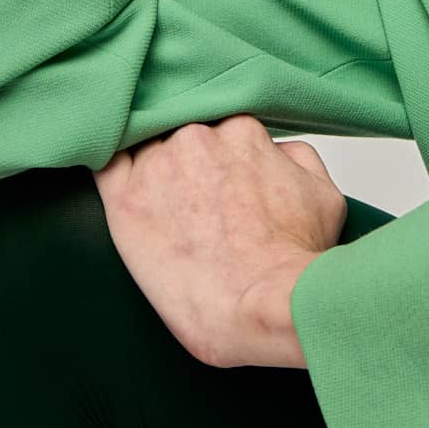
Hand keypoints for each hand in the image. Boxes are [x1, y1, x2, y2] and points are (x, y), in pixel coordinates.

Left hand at [92, 114, 346, 367]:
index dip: (219, 151)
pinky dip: (107, 163)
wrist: (262, 304)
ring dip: (152, 165)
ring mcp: (158, 164)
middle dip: (187, 157)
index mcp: (242, 130)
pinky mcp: (124, 201)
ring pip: (144, 145)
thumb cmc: (296, 258)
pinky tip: (116, 178)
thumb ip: (297, 156)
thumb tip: (277, 151)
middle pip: (181, 130)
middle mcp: (197, 136)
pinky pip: (104, 163)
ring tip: (161, 201)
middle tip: (195, 195)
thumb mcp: (324, 194)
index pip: (218, 123)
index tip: (221, 176)